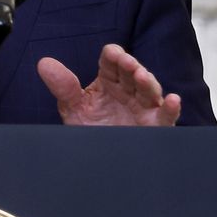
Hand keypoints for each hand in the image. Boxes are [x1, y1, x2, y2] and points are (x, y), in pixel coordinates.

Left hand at [37, 43, 181, 126]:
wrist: (99, 161)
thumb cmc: (91, 130)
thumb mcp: (74, 110)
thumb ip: (63, 87)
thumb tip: (44, 63)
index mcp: (109, 81)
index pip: (112, 61)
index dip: (113, 55)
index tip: (112, 56)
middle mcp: (128, 91)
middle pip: (132, 71)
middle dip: (130, 66)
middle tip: (126, 63)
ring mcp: (143, 107)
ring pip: (150, 89)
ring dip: (147, 81)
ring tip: (141, 77)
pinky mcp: (154, 126)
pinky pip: (166, 116)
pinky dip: (170, 108)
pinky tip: (173, 100)